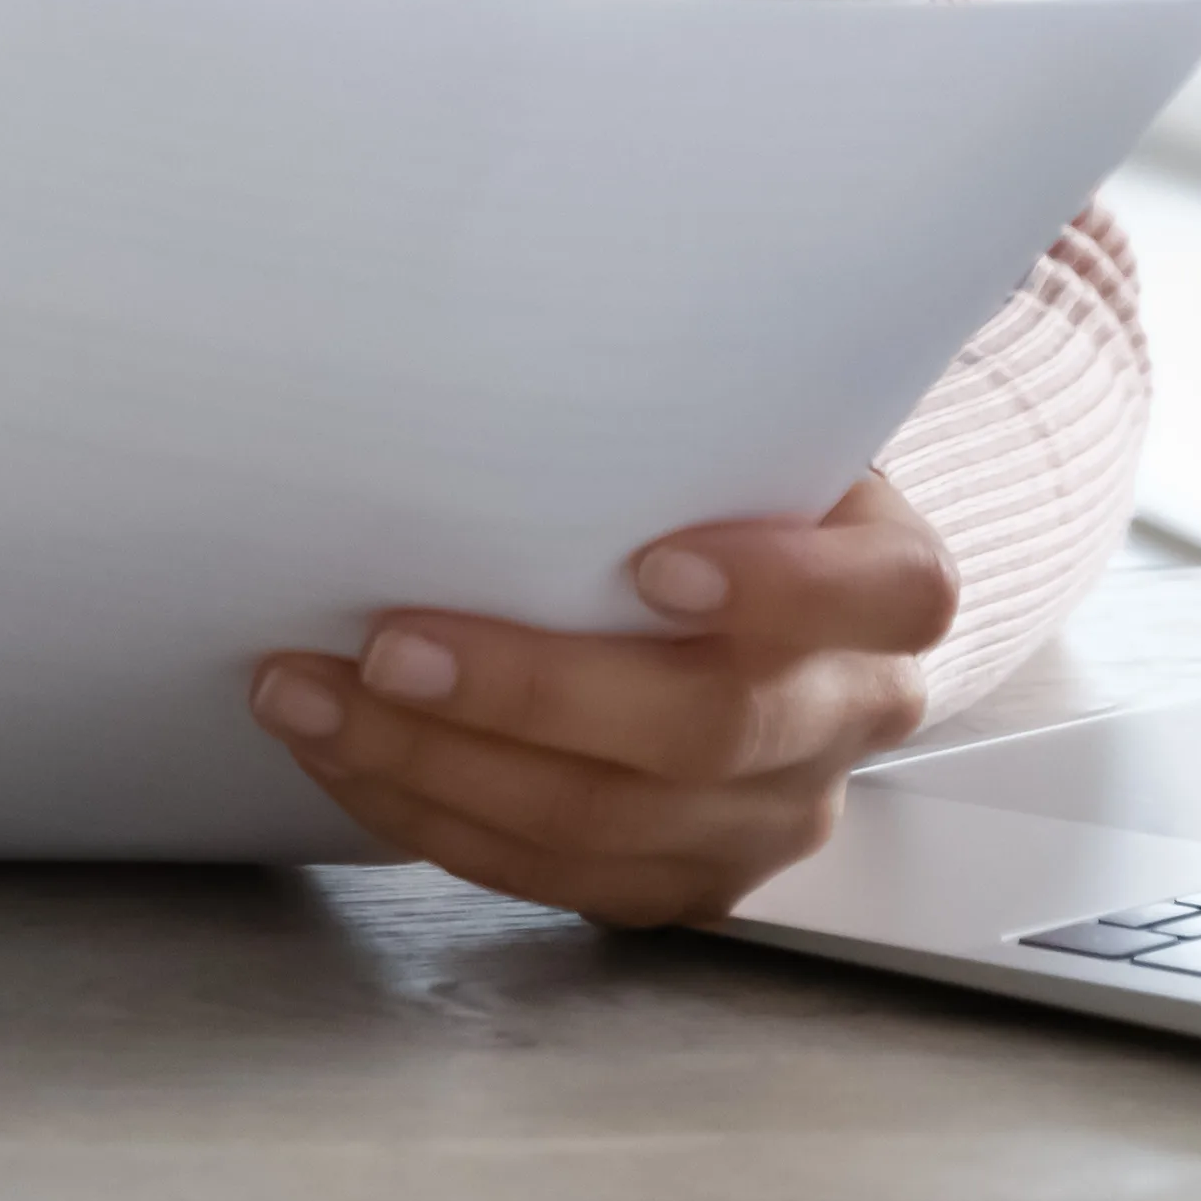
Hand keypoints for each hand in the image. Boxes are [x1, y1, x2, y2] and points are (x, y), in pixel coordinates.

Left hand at [246, 474, 958, 926]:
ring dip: (439, 768)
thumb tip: (497, 323)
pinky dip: (435, 817)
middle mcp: (849, 713)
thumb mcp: (734, 421)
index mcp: (888, 585)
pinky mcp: (689, 878)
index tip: (650, 563)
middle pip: (713, 728)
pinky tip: (346, 755)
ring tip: (311, 698)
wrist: (750, 586)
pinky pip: (559, 876)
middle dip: (530, 694)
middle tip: (386, 647)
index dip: (782, 586)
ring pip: (613, 826)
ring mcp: (773, 813)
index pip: (889, 592)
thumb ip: (674, 404)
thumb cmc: (713, 479)